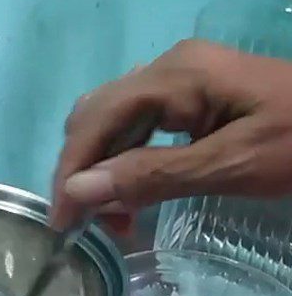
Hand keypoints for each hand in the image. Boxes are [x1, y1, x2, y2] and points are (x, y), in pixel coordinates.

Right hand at [51, 40, 291, 231]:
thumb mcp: (233, 166)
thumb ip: (153, 177)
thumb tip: (77, 191)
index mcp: (176, 75)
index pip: (97, 121)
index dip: (71, 173)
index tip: (63, 225)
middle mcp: (166, 69)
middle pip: (95, 118)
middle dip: (83, 173)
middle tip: (94, 226)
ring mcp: (177, 80)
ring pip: (113, 125)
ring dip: (102, 172)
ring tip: (116, 220)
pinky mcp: (189, 97)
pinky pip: (138, 129)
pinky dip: (126, 165)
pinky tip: (134, 196)